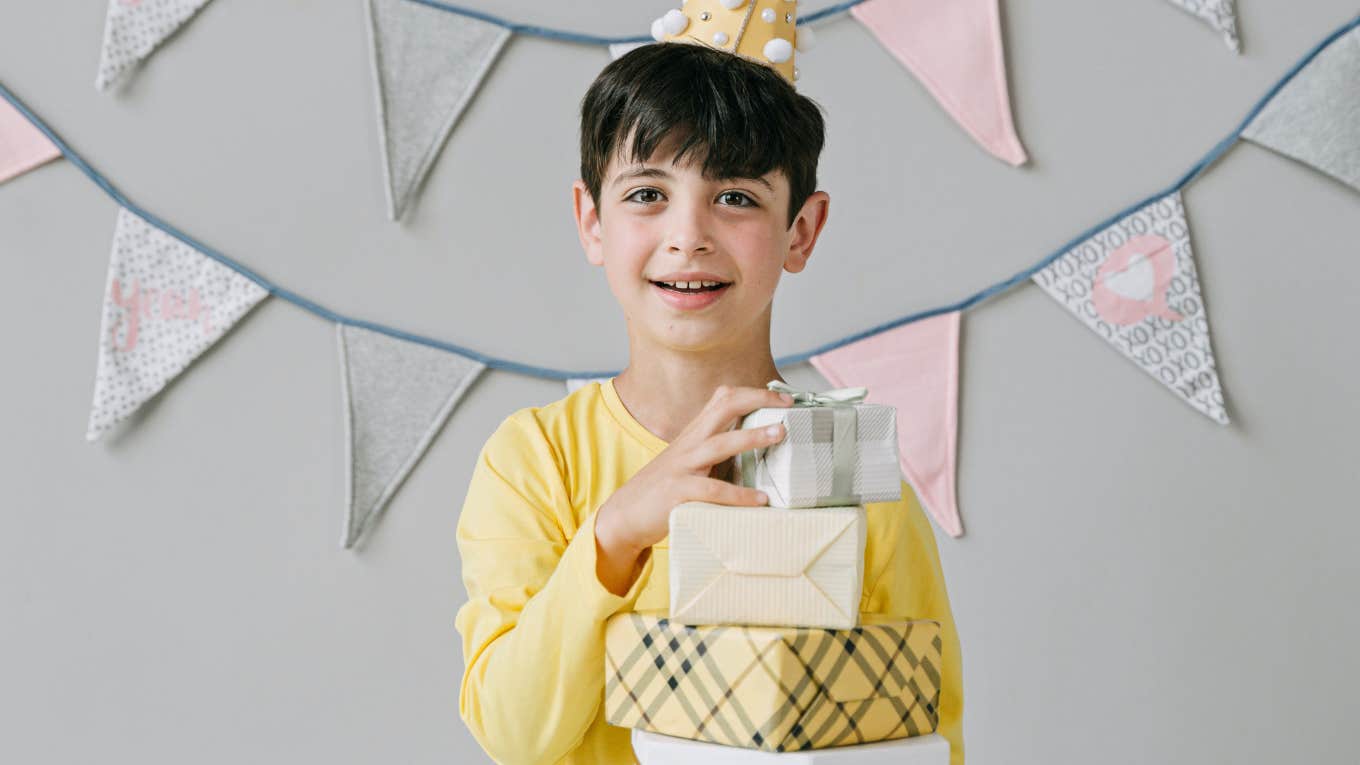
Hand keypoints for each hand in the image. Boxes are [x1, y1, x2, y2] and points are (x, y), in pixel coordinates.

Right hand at [593, 385, 793, 591]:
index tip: (783, 398)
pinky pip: (713, 491)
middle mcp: (689, 444)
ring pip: (720, 443)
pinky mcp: (677, 493)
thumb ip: (716, 454)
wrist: (624, 515)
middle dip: (756, 400)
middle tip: (787, 405)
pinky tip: (760, 500)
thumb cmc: (664, 490)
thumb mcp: (690, 463)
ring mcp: (682, 467)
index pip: (722, 398)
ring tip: (780, 435)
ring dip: (752, 437)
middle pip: (722, 407)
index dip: (753, 393)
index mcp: (693, 434)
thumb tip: (755, 452)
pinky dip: (739, 495)